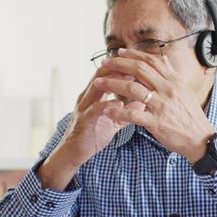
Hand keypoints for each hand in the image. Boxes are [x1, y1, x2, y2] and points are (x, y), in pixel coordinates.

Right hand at [38, 66, 144, 190]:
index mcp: (93, 95)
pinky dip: (108, 104)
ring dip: (114, 81)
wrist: (73, 153)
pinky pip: (95, 109)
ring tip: (131, 79)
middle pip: (101, 75)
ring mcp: (84, 107)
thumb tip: (143, 103)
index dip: (121, 66)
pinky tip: (120, 103)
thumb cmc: (93, 135)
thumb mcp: (113, 121)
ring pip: (97, 87)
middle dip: (119, 68)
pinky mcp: (84, 121)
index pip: (105, 73)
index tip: (137, 63)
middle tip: (136, 65)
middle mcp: (86, 97)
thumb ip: (126, 112)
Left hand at [93, 48, 215, 162]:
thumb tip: (164, 59)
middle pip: (139, 71)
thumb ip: (172, 74)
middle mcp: (168, 90)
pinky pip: (133, 115)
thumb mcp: (184, 90)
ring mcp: (162, 106)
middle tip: (104, 63)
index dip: (133, 55)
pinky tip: (106, 109)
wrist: (201, 139)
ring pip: (133, 90)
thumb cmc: (191, 115)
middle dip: (119, 65)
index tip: (119, 52)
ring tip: (98, 83)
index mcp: (174, 81)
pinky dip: (118, 111)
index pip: (151, 62)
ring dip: (112, 84)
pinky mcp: (156, 123)